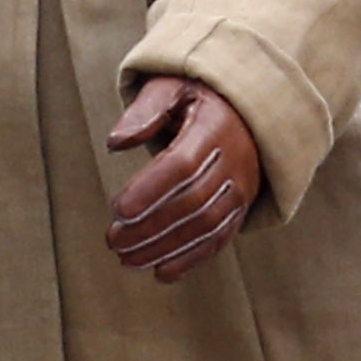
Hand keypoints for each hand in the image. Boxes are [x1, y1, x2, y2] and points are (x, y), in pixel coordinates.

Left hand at [106, 77, 262, 280]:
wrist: (248, 112)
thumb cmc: (197, 98)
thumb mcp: (172, 87)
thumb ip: (143, 112)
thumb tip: (115, 143)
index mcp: (214, 127)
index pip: (182, 164)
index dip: (151, 189)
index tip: (118, 209)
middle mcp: (235, 161)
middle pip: (192, 202)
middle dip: (150, 226)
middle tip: (113, 240)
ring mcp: (242, 189)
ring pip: (206, 226)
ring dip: (165, 248)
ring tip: (127, 260)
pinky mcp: (241, 209)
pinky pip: (219, 238)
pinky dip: (191, 259)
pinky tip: (161, 273)